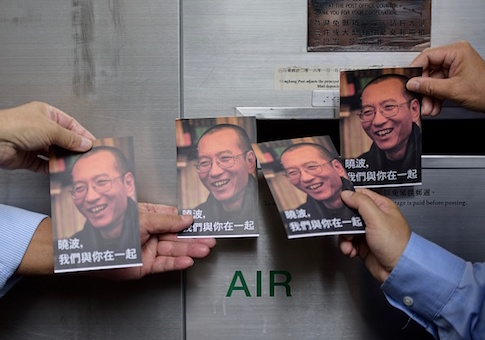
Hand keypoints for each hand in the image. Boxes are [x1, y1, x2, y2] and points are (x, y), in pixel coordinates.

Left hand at [0, 101, 94, 172]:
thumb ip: (70, 138)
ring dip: (64, 159)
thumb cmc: (16, 126)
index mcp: (46, 114)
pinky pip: (45, 165)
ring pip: (55, 153)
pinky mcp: (28, 158)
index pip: (70, 124)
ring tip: (75, 163)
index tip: (92, 143)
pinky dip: (53, 168)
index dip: (82, 134)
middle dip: (74, 148)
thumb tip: (85, 143)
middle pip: (64, 140)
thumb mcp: (51, 129)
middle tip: (86, 156)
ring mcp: (34, 143)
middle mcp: (40, 128)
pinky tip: (60, 169)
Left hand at [101, 203, 215, 280]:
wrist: (94, 249)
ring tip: (203, 249)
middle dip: (193, 238)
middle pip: (176, 236)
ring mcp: (148, 250)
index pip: (173, 219)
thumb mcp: (145, 218)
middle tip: (209, 239)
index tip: (201, 224)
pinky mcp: (145, 265)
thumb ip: (167, 220)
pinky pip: (164, 264)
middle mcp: (149, 233)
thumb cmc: (112, 227)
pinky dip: (177, 262)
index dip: (188, 222)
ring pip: (173, 250)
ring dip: (190, 250)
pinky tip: (188, 260)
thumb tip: (185, 218)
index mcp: (148, 217)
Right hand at [338, 189, 410, 281]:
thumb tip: (347, 193)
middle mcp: (374, 218)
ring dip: (344, 237)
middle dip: (344, 222)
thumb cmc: (396, 244)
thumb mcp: (377, 218)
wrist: (398, 270)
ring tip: (349, 243)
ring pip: (347, 229)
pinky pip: (348, 242)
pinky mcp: (363, 246)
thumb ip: (361, 202)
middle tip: (344, 228)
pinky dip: (347, 247)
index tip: (337, 202)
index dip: (348, 197)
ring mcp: (368, 233)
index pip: (360, 195)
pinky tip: (351, 251)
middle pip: (350, 213)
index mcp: (381, 207)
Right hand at [406, 41, 484, 115]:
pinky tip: (434, 106)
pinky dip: (435, 97)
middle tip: (418, 98)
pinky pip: (439, 86)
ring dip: (429, 97)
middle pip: (428, 71)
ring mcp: (454, 67)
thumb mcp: (453, 89)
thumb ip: (429, 86)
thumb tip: (412, 83)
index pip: (427, 56)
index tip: (408, 81)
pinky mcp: (454, 77)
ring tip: (428, 108)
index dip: (415, 69)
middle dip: (424, 89)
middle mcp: (454, 57)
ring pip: (432, 81)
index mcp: (456, 52)